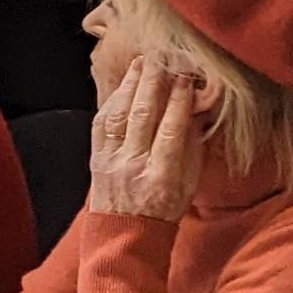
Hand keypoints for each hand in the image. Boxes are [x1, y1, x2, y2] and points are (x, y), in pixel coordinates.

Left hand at [87, 60, 206, 222]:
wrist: (126, 235)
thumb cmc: (164, 209)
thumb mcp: (189, 184)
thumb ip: (192, 148)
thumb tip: (196, 110)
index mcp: (162, 177)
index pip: (172, 131)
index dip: (179, 101)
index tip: (186, 77)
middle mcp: (134, 167)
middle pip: (143, 117)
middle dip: (152, 83)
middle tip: (161, 57)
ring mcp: (111, 162)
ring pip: (119, 116)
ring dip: (130, 85)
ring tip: (142, 63)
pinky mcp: (96, 159)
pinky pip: (102, 124)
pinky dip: (112, 101)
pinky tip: (123, 85)